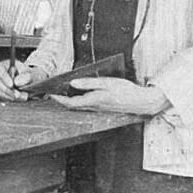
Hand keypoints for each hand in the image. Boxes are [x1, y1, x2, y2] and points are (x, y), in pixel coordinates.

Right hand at [0, 59, 40, 101]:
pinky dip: (10, 99)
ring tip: (24, 96)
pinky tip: (20, 98)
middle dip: (7, 90)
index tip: (11, 85)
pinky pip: (0, 97)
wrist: (30, 82)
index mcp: (4, 65)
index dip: (4, 77)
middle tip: (18, 95)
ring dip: (10, 96)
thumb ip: (26, 77)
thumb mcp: (31, 74)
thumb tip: (16, 82)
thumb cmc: (30, 76)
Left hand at [51, 77, 168, 115]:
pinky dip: (79, 101)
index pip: (71, 102)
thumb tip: (73, 83)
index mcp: (94, 100)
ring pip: (79, 106)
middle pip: (73, 106)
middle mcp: (94, 107)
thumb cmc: (127, 91)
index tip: (50, 94)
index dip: (59, 99)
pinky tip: (79, 94)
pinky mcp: (102, 109)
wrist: (141, 102)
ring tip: (62, 91)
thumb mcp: (107, 83)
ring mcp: (98, 109)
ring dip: (70, 101)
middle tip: (53, 92)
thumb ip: (89, 83)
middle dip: (62, 100)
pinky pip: (87, 106)